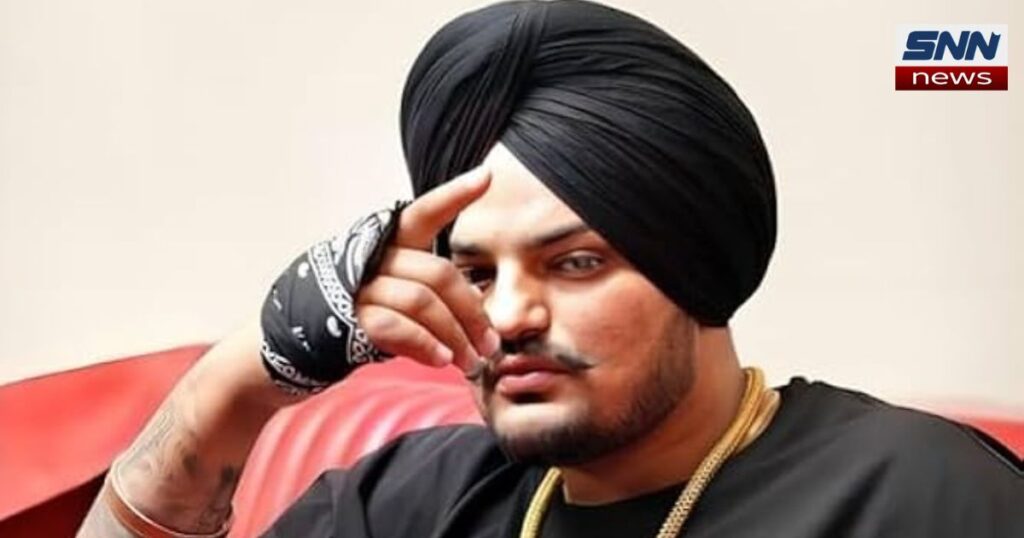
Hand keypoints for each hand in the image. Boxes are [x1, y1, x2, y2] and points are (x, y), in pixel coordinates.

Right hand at [357, 167, 500, 372]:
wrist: (295, 345)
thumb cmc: (359, 315)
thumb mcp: (396, 293)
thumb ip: (432, 290)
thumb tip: (477, 302)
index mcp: (389, 243)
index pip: (424, 213)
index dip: (454, 194)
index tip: (486, 176)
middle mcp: (374, 257)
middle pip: (438, 273)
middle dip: (472, 312)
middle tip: (490, 345)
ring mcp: (359, 287)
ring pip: (422, 302)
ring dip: (455, 336)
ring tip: (471, 362)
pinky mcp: (350, 318)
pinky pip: (399, 328)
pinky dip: (427, 346)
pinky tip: (443, 360)